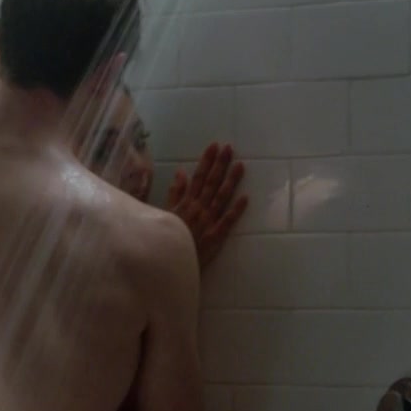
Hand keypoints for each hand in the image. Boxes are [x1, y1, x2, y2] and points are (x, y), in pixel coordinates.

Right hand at [168, 142, 245, 268]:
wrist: (166, 263)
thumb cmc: (164, 239)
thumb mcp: (164, 213)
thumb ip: (174, 193)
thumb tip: (181, 172)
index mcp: (186, 203)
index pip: (198, 177)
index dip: (207, 161)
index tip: (215, 146)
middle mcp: (198, 209)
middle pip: (211, 183)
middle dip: (220, 164)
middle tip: (229, 148)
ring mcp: (208, 222)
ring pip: (221, 198)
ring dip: (231, 181)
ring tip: (240, 165)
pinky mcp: (216, 237)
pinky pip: (227, 222)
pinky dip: (236, 210)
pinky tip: (245, 198)